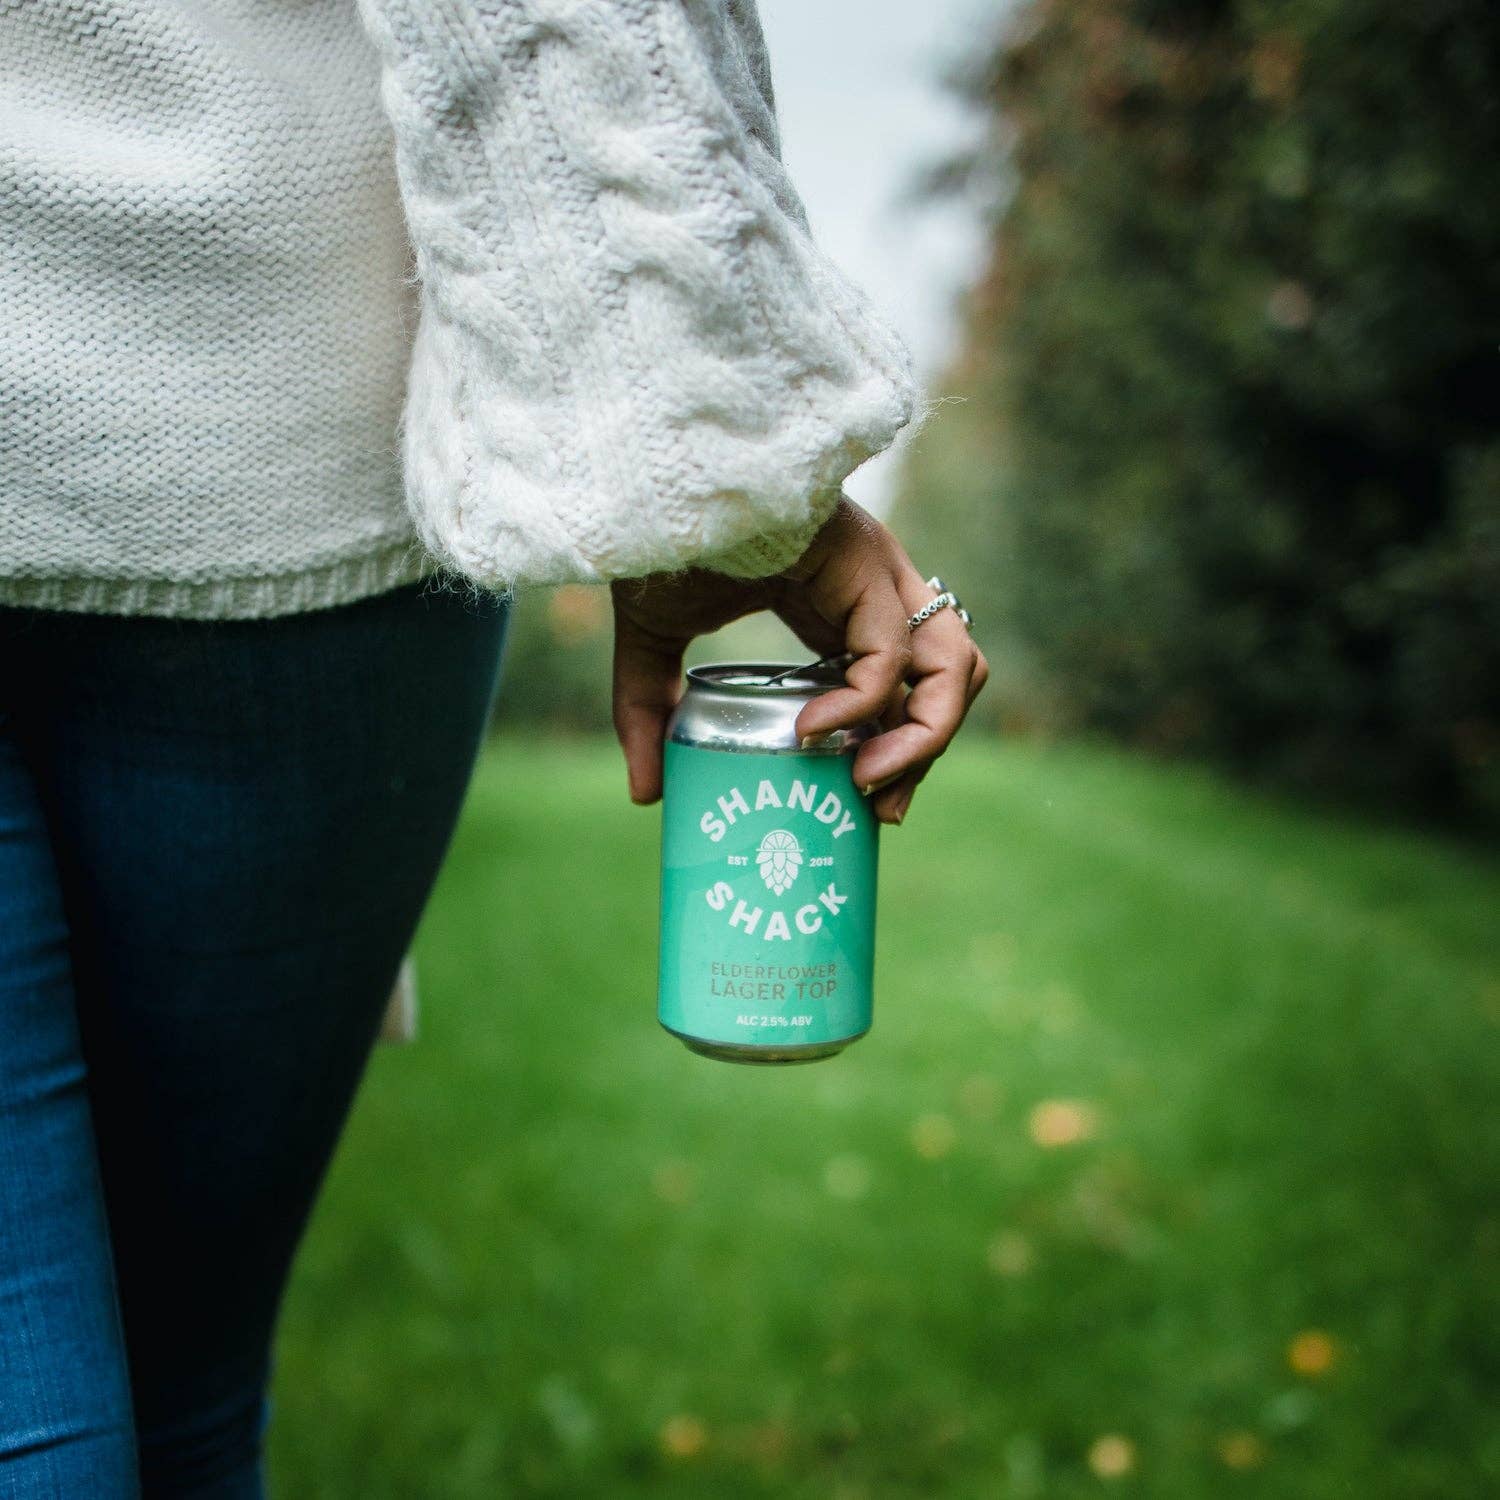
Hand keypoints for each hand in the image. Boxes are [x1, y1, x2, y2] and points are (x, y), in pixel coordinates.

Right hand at [610, 494, 988, 824]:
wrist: (646, 484)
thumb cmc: (656, 540)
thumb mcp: (653, 644)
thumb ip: (650, 713)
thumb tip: (645, 794)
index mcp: (845, 604)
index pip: (911, 684)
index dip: (904, 746)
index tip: (866, 803)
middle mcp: (879, 589)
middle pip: (951, 677)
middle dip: (926, 751)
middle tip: (879, 809)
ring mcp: (879, 572)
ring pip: (955, 662)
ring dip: (925, 737)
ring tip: (865, 781)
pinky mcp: (862, 561)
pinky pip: (890, 649)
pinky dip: (864, 703)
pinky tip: (813, 733)